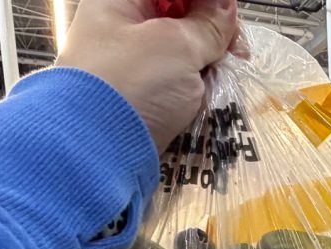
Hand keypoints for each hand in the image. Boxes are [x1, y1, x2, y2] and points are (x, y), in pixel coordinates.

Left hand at [57, 0, 237, 150]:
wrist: (95, 151)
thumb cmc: (127, 88)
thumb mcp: (178, 46)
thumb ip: (208, 25)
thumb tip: (226, 9)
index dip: (209, 2)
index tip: (231, 17)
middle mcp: (123, 26)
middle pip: (181, 15)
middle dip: (213, 30)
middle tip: (235, 51)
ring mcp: (133, 63)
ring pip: (185, 49)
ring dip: (209, 61)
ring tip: (223, 77)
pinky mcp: (143, 95)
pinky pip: (180, 79)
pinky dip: (198, 85)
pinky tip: (209, 94)